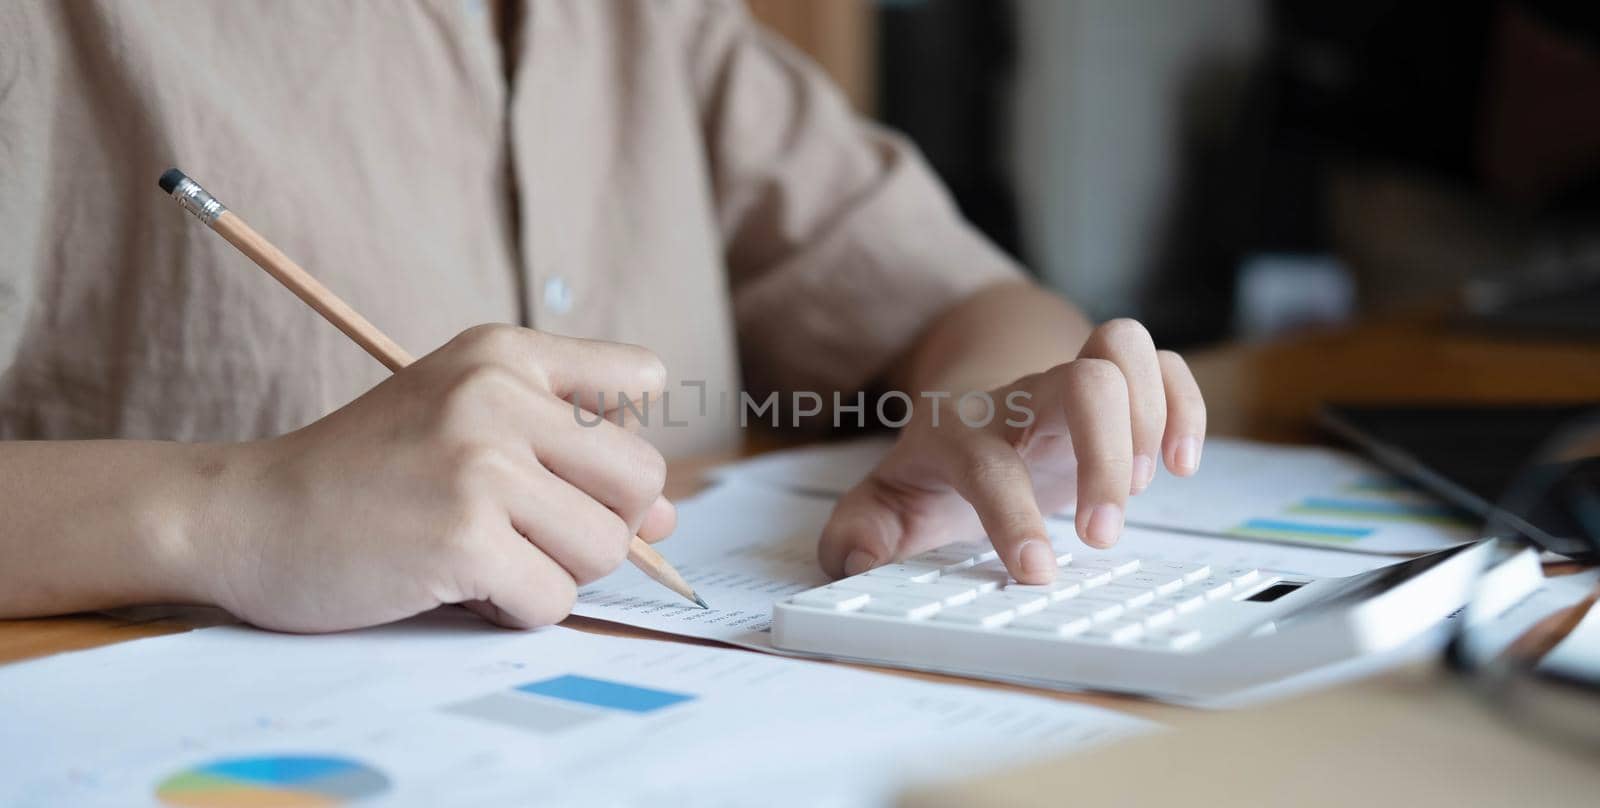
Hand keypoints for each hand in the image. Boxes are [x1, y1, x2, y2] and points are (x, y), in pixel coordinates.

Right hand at [193, 324, 674, 631]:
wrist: (247, 514)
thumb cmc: (366, 473)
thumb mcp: (466, 423)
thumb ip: (574, 456)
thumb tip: (671, 520)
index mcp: (506, 352)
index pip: (643, 379)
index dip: (618, 443)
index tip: (561, 467)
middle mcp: (500, 394)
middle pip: (641, 480)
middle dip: (599, 525)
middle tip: (526, 531)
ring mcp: (482, 464)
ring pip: (605, 548)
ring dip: (554, 573)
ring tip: (484, 555)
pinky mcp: (463, 537)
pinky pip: (553, 599)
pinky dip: (515, 610)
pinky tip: (459, 584)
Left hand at [818, 319, 1204, 584]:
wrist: (969, 401)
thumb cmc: (938, 465)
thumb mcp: (886, 503)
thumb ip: (859, 533)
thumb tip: (854, 559)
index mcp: (960, 431)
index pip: (990, 463)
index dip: (1014, 516)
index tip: (1036, 571)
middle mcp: (1022, 396)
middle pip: (1081, 382)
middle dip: (1106, 457)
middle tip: (1101, 532)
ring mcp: (1072, 380)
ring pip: (1123, 347)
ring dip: (1148, 420)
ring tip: (1137, 486)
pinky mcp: (1117, 383)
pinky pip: (1164, 364)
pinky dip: (1185, 408)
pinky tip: (1178, 464)